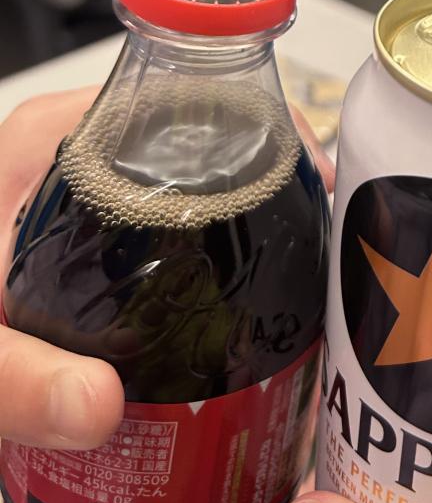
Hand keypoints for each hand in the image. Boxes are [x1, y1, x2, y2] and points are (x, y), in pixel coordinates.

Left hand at [0, 89, 333, 453]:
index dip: (268, 125)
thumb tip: (99, 409)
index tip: (314, 175)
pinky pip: (183, 222)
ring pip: (206, 184)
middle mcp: (90, 148)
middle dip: (279, 185)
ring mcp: (102, 187)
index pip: (191, 93)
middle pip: (215, 141)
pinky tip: (251, 302)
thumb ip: (15, 375)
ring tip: (312, 275)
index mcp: (60, 135)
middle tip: (329, 245)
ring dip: (258, 221)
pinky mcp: (105, 229)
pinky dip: (223, 251)